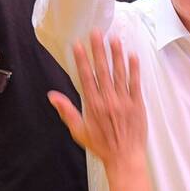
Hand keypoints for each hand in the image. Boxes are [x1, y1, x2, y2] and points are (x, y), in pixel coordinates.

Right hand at [48, 30, 145, 167]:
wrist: (125, 158)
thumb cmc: (101, 145)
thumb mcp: (79, 131)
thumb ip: (66, 111)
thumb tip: (52, 95)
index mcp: (93, 105)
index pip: (86, 77)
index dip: (82, 60)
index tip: (78, 45)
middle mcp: (108, 100)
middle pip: (102, 70)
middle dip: (99, 50)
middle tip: (96, 33)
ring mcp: (124, 101)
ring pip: (120, 73)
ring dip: (116, 55)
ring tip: (114, 39)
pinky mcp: (137, 104)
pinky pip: (135, 83)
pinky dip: (134, 69)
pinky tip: (132, 55)